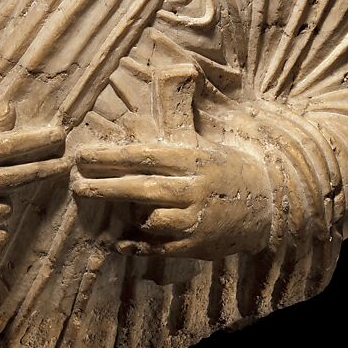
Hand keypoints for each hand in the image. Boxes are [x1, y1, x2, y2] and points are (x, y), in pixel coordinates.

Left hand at [71, 137, 272, 258]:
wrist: (271, 203)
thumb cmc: (225, 168)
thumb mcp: (202, 144)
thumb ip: (173, 128)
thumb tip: (150, 101)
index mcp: (191, 159)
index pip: (143, 156)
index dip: (109, 156)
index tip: (81, 156)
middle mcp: (192, 188)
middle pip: (141, 188)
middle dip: (104, 187)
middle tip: (76, 185)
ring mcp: (196, 219)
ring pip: (152, 218)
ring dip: (129, 214)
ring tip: (107, 207)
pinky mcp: (198, 245)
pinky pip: (162, 247)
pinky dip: (139, 245)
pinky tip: (121, 243)